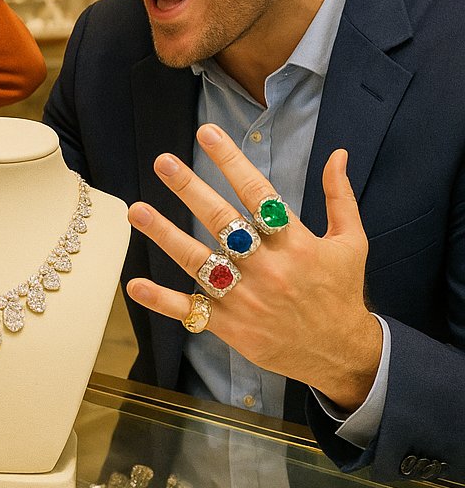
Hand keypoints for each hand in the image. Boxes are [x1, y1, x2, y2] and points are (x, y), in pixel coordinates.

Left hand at [126, 124, 382, 411]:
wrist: (341, 353)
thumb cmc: (341, 292)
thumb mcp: (351, 242)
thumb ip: (339, 196)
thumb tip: (337, 153)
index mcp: (295, 242)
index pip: (258, 192)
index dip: (231, 161)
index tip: (207, 134)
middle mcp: (267, 267)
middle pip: (222, 221)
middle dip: (190, 189)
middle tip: (163, 162)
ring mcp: (246, 298)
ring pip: (199, 261)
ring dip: (165, 235)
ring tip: (137, 211)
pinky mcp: (231, 326)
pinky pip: (191, 311)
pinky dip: (162, 300)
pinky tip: (136, 284)